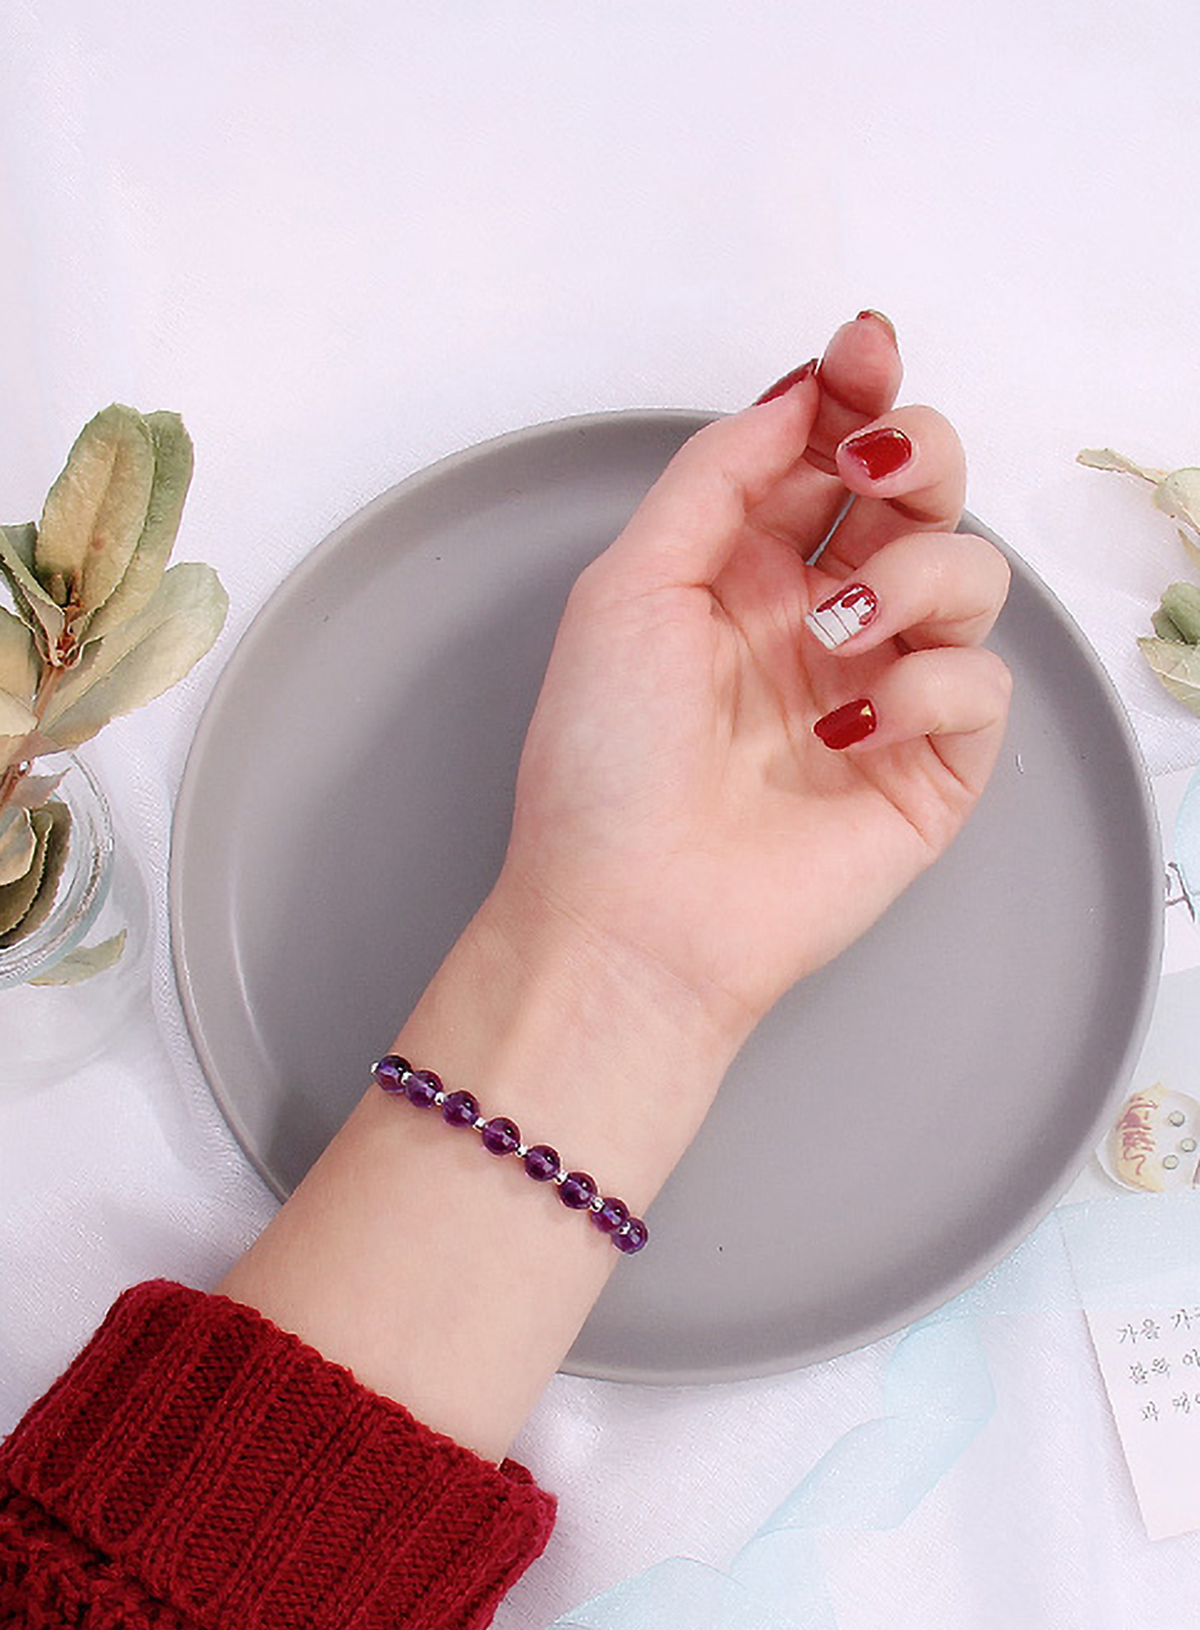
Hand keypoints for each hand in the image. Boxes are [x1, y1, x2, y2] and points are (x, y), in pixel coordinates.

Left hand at [488, 314, 1011, 1048]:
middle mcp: (819, 619)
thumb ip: (718, 478)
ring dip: (914, 574)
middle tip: (878, 465)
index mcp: (742, 572)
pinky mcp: (930, 766)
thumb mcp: (630, 585)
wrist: (630, 913)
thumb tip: (796, 398)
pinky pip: (979, 682)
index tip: (863, 354)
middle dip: (916, 451)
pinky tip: (852, 729)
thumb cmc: (605, 764)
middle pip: (919, 493)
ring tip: (835, 632)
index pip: (828, 455)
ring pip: (969, 571)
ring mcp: (880, 688)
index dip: (858, 392)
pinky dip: (925, 686)